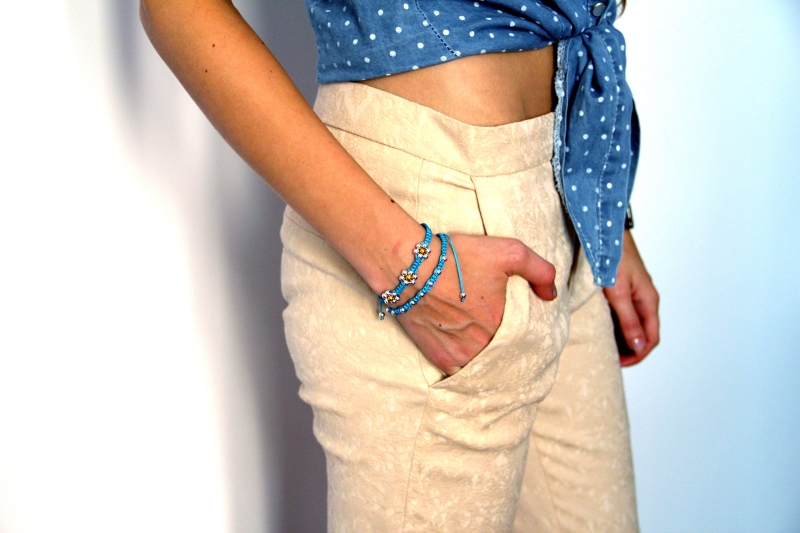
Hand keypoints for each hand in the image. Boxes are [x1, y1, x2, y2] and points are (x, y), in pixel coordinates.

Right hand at [394, 234, 556, 374]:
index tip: (514, 320)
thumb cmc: (458, 257)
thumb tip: (550, 295)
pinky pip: (460, 372)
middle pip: (503, 351)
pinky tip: (465, 352)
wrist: (409, 267)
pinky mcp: (440, 359)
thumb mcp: (509, 251)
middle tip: (495, 329)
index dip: (522, 329)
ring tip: (481, 342)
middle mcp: (486, 346)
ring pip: (484, 364)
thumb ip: (540, 271)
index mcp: (505, 324)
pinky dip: (465, 365)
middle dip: (503, 343)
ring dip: (486, 356)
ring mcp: (461, 356)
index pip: (525, 336)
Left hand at [603, 230, 659, 365]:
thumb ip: (628, 319)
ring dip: (623, 337)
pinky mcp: (626, 288)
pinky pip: (626, 313)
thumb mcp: (618, 292)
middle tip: (610, 357)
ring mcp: (636, 293)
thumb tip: (637, 346)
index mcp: (649, 301)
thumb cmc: (613, 258)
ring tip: (605, 345)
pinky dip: (618, 324)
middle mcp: (645, 299)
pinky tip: (603, 326)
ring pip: (635, 324)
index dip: (637, 354)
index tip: (619, 362)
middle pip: (643, 333)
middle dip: (630, 349)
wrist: (606, 231)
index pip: (651, 338)